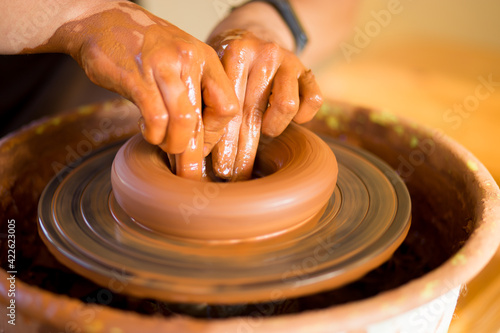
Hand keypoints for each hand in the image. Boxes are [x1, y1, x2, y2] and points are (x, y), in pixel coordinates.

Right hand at [61, 2, 238, 178]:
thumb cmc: (144, 48)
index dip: (215, 134)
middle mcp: (189, 60)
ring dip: (174, 145)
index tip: (201, 143)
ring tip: (165, 147)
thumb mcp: (180, 62)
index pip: (228, 107)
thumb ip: (193, 94)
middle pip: (203, 120)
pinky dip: (153, 134)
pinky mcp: (136, 76)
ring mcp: (163, 66)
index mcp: (206, 59)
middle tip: (188, 171)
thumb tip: (199, 141)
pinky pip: (155, 117)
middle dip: (194, 154)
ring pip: (183, 121)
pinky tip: (148, 132)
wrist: (102, 20)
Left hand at [207, 29, 322, 180]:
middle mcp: (264, 54)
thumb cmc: (229, 64)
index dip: (223, 143)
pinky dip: (303, 116)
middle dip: (243, 151)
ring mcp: (289, 61)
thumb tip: (197, 151)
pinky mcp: (307, 70)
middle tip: (235, 175)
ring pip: (286, 107)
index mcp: (236, 53)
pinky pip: (314, 101)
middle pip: (253, 113)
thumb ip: (208, 102)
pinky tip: (290, 119)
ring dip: (272, 128)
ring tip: (264, 132)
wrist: (256, 33)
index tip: (216, 168)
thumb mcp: (214, 73)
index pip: (229, 108)